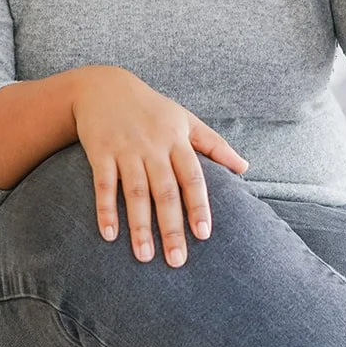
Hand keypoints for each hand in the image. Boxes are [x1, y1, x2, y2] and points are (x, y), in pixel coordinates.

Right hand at [71, 66, 247, 267]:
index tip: (204, 235)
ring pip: (135, 192)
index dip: (198, 206)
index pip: (192, 177)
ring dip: (139, 225)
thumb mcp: (185, 119)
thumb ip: (214, 144)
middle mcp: (153, 146)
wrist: (103, 86)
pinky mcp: (100, 152)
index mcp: (176, 140)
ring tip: (144, 256)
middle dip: (171, 227)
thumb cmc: (151, 108)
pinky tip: (109, 235)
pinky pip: (103, 184)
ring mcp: (125, 149)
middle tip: (177, 260)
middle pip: (164, 191)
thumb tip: (245, 168)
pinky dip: (105, 209)